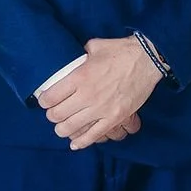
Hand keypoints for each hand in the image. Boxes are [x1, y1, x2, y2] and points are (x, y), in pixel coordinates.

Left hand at [37, 37, 163, 150]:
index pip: (49, 98)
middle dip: (52, 116)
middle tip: (54, 113)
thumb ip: (79, 56)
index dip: (44, 101)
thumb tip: (71, 59)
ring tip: (62, 126)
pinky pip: (93, 136)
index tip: (45, 100)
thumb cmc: (120, 51)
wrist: (147, 61)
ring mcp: (101, 109)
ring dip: (62, 129)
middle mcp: (87, 96)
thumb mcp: (94, 47)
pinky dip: (81, 142)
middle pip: (57, 115)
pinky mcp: (114, 118)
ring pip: (71, 128)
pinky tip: (74, 144)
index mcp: (79, 77)